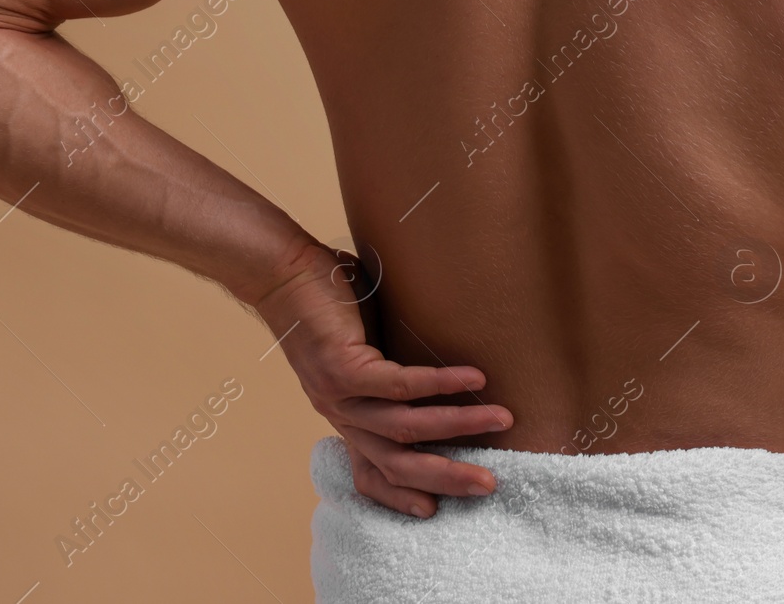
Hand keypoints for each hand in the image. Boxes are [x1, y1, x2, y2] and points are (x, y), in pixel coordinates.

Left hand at [257, 239, 512, 517]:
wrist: (281, 272)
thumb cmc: (327, 305)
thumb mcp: (362, 351)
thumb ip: (391, 372)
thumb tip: (445, 370)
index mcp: (345, 415)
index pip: (369, 473)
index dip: (399, 496)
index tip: (434, 511)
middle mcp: (340, 414)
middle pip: (396, 463)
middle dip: (446, 477)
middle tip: (489, 484)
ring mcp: (339, 395)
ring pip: (405, 427)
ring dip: (459, 425)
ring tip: (501, 418)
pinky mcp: (343, 368)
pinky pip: (400, 385)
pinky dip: (440, 384)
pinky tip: (473, 378)